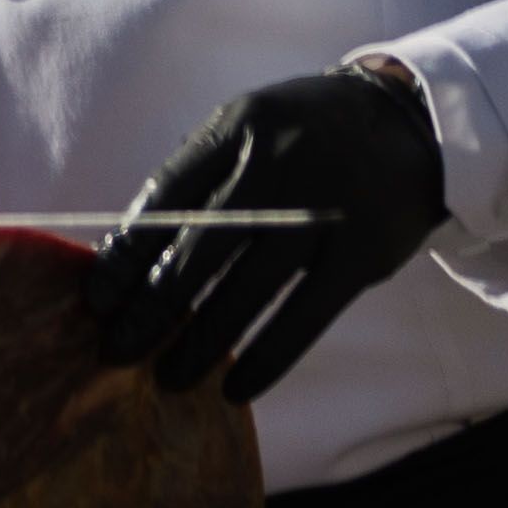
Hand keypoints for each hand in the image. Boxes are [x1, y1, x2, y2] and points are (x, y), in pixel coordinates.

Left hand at [86, 64, 448, 401]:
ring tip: (166, 377)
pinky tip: (235, 387)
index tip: (97, 298)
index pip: (164, 200)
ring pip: (244, 294)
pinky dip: (266, 358)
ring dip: (199, 343)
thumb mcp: (246, 124)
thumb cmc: (304, 133)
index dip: (126, 255)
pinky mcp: (359, 256)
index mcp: (234, 131)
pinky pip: (302, 319)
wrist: (410, 120)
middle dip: (150, 310)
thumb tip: (131, 248)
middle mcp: (273, 171)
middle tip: (117, 350)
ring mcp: (318, 216)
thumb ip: (196, 174)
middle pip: (197, 255)